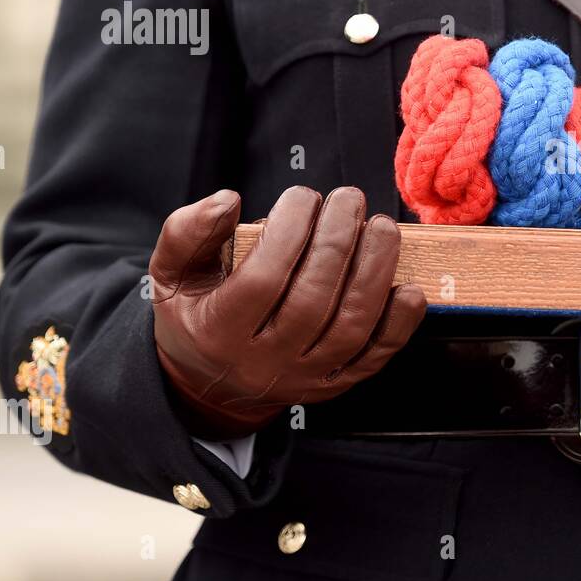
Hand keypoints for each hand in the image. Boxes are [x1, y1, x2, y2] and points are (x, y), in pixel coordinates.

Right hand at [149, 186, 425, 438]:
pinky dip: (400, 323)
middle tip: (350, 199)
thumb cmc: (197, 316)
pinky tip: (409, 287)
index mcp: (218, 332)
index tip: (303, 196)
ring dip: (376, 272)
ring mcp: (304, 377)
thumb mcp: (171, 275)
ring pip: (350, 327)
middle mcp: (263, 362)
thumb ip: (188, 232)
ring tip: (383, 228)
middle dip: (338, 241)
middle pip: (312, 301)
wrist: (212, 384)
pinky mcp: (336, 383)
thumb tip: (228, 200)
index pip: (261, 280)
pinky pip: (376, 356)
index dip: (288, 231)